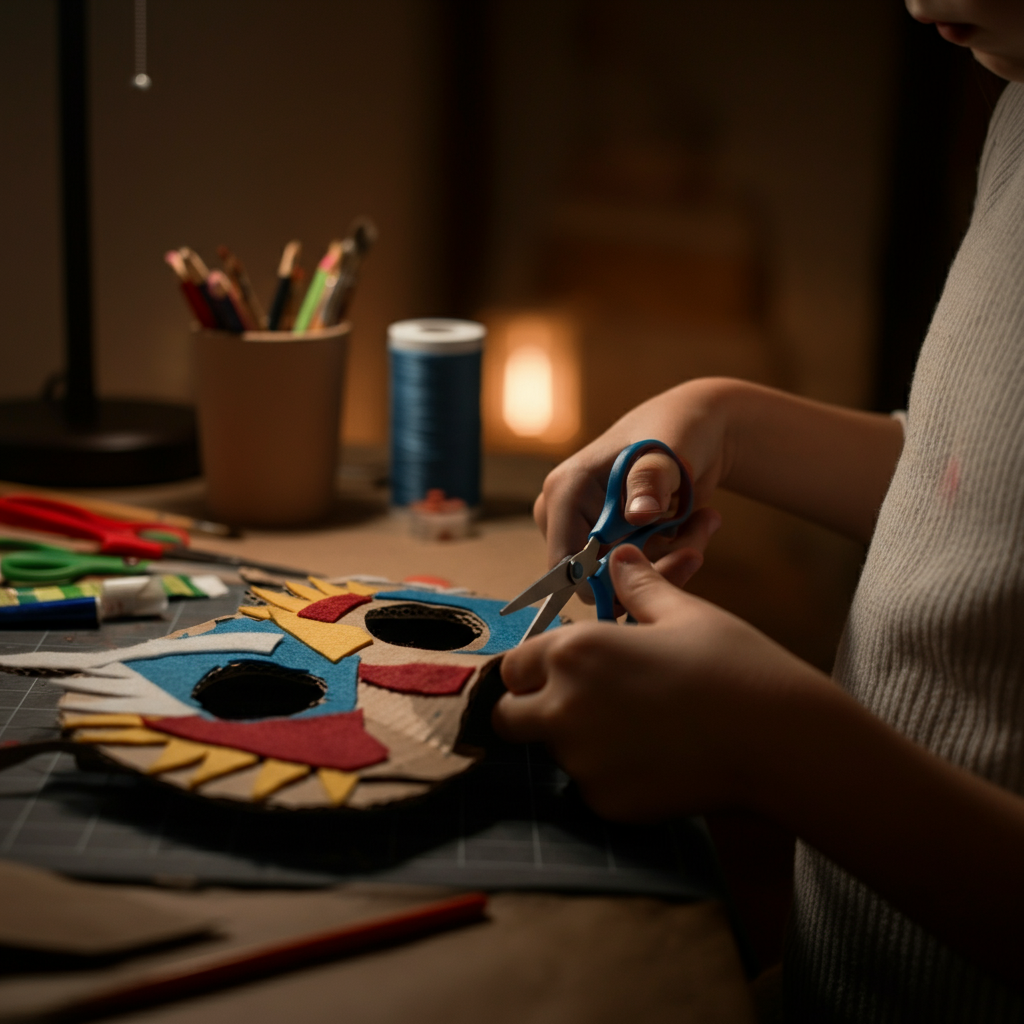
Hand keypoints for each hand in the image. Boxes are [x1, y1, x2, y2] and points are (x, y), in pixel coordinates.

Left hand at [494, 543, 827, 820]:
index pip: (514, 666)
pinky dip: (609, 779)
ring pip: (552, 754)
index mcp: (574, 652)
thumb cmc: (731, 663)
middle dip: (531, 712)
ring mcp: (581, 761)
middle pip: (509, 719)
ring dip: (575, 745)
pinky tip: (655, 762)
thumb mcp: (682, 613)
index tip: (560, 674)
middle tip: (580, 708)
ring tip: (636, 732)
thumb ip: (638, 587)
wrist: (777, 738)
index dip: (534, 669)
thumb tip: (620, 558)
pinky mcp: (605, 803)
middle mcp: (563, 706)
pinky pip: (589, 788)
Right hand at [534, 379, 732, 595]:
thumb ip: (650, 480)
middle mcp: (568, 516)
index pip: (566, 568)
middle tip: (694, 545)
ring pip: (624, 579)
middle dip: (650, 570)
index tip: (659, 568)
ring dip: (671, 561)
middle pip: (598, 579)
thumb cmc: (675, 429)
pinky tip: (698, 526)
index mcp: (564, 492)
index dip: (608, 582)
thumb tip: (638, 515)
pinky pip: (640, 572)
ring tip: (703, 523)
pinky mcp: (614, 541)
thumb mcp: (665, 451)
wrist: (697, 428)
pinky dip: (673, 557)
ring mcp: (589, 530)